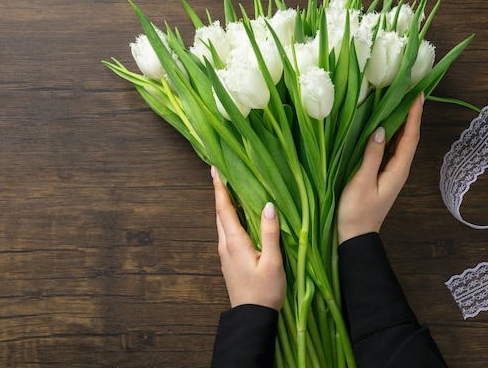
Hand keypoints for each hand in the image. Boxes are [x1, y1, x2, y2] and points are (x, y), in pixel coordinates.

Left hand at [212, 167, 285, 310]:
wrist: (252, 318)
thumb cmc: (265, 291)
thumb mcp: (273, 261)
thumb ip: (270, 233)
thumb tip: (268, 205)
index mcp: (235, 242)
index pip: (224, 208)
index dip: (219, 188)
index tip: (214, 169)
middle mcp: (225, 245)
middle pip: (220, 213)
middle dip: (220, 193)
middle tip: (223, 174)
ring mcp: (225, 254)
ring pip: (223, 224)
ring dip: (225, 206)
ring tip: (232, 191)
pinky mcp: (229, 262)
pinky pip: (227, 233)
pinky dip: (230, 219)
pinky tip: (240, 218)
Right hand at [337, 95, 423, 243]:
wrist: (355, 236)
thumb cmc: (357, 211)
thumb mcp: (362, 182)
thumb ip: (372, 155)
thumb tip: (381, 129)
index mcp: (398, 169)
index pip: (410, 137)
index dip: (414, 115)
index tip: (418, 94)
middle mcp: (398, 169)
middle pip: (408, 137)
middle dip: (410, 114)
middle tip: (409, 91)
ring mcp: (390, 172)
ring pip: (399, 143)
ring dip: (400, 123)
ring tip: (398, 102)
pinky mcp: (381, 175)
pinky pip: (389, 150)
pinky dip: (389, 135)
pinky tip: (382, 126)